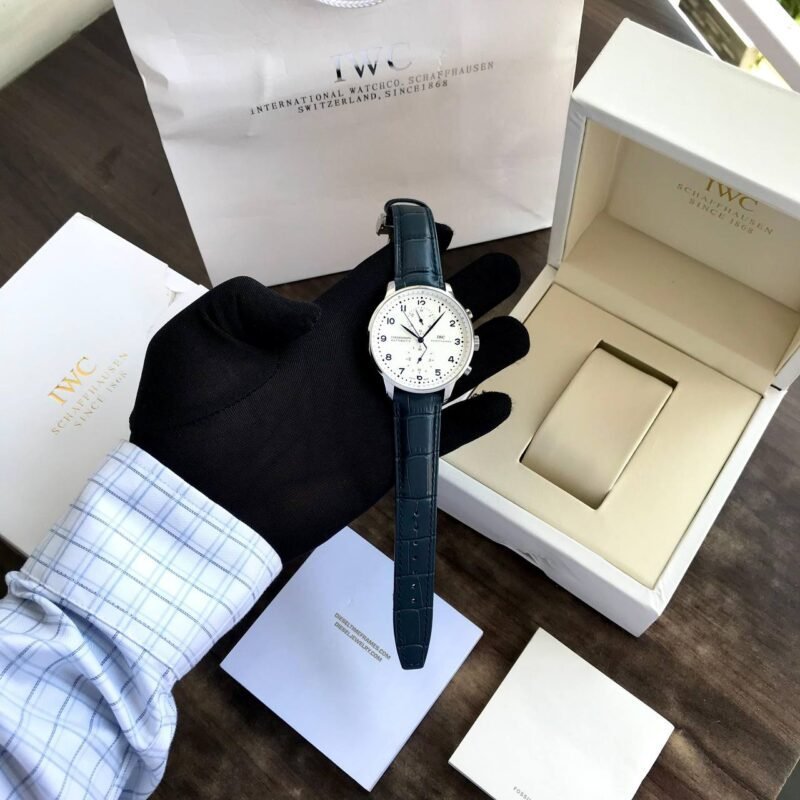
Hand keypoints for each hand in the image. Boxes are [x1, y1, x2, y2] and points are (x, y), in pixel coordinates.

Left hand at [129, 224, 528, 561]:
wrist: (194, 500)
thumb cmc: (185, 416)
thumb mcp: (197, 334)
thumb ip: (248, 302)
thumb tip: (311, 320)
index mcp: (319, 331)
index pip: (376, 284)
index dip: (412, 256)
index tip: (446, 231)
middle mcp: (355, 367)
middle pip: (426, 322)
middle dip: (466, 294)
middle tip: (503, 270)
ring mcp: (372, 414)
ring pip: (444, 376)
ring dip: (482, 353)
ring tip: (515, 332)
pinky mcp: (381, 459)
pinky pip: (437, 440)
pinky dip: (469, 423)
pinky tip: (497, 402)